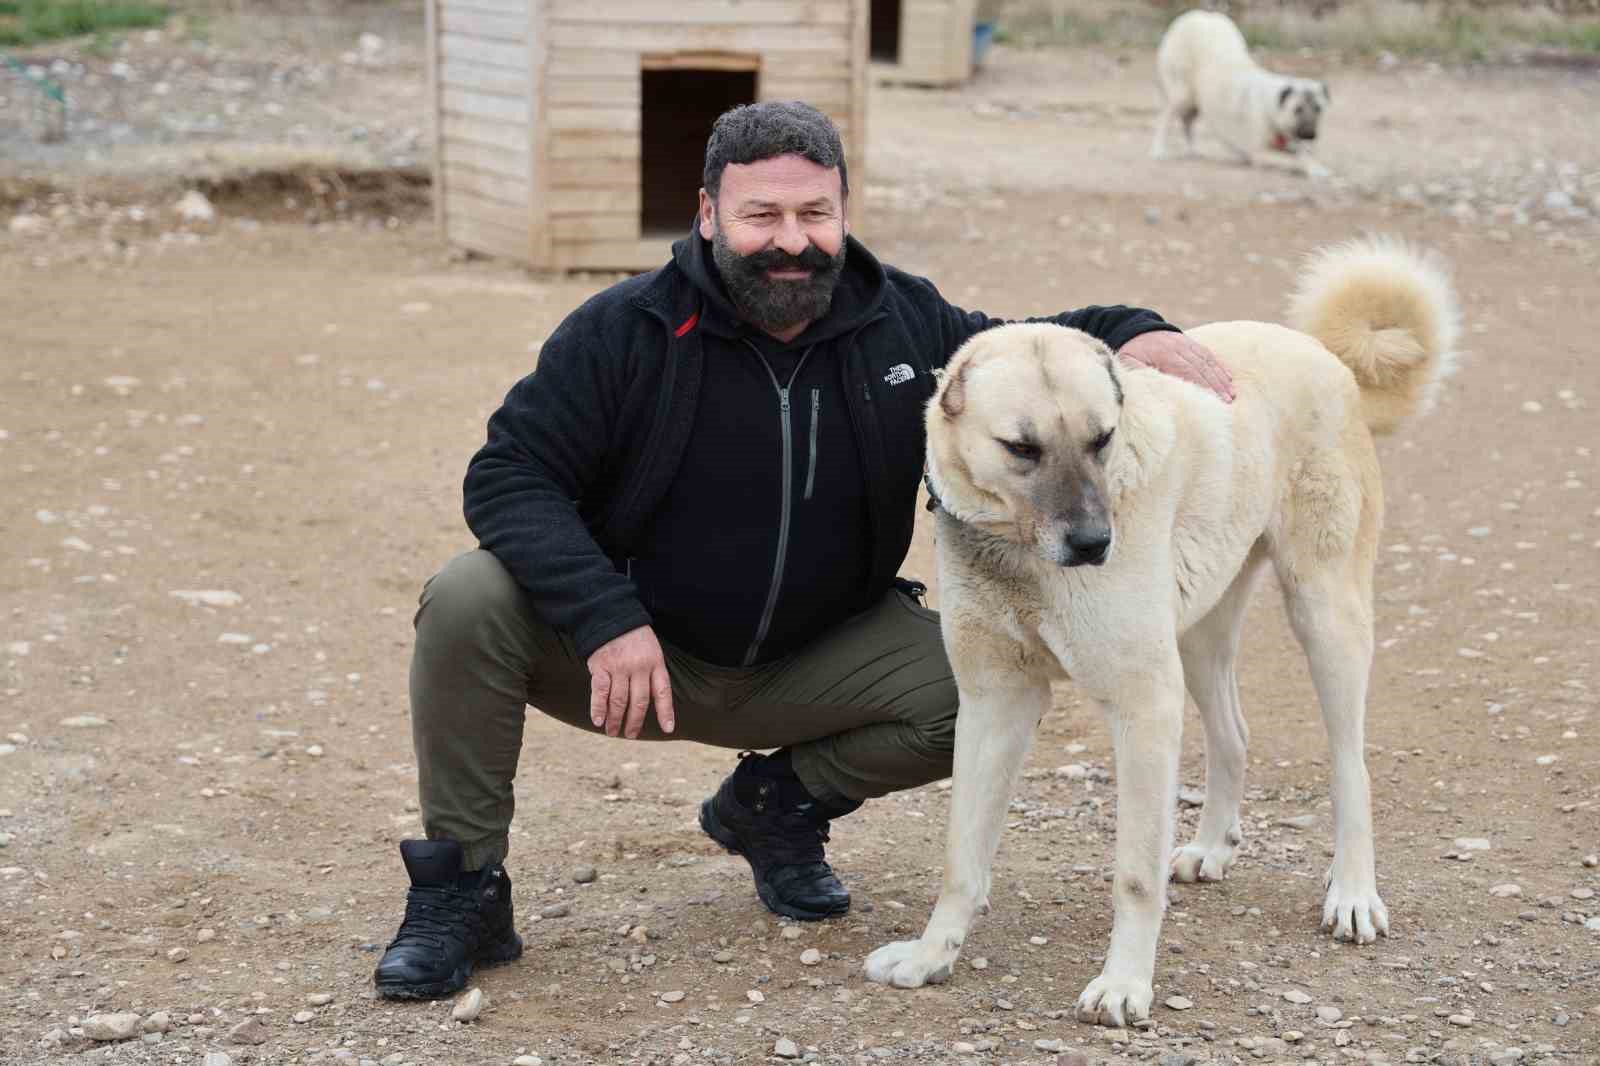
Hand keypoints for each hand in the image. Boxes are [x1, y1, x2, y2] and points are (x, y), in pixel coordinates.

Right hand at [587, 626, 674, 738]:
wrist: (610, 614)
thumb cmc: (632, 636)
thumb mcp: (651, 649)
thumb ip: (650, 672)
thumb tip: (646, 701)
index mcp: (655, 663)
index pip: (662, 692)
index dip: (665, 712)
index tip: (668, 729)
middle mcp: (639, 667)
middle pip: (639, 702)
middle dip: (635, 722)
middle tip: (630, 735)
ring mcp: (620, 667)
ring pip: (619, 701)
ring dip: (615, 720)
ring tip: (612, 732)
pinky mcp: (601, 666)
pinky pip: (600, 692)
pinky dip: (598, 708)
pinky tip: (598, 721)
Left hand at [1118, 331, 1234, 402]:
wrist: (1136, 330)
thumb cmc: (1131, 352)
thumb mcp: (1127, 362)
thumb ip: (1137, 373)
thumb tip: (1149, 389)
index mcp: (1163, 354)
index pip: (1186, 371)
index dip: (1200, 386)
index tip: (1211, 400)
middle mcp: (1178, 347)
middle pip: (1200, 368)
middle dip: (1215, 385)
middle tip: (1227, 402)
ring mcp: (1186, 344)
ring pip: (1207, 362)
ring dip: (1220, 379)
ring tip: (1231, 395)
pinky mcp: (1191, 343)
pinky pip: (1208, 355)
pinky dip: (1219, 367)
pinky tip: (1229, 379)